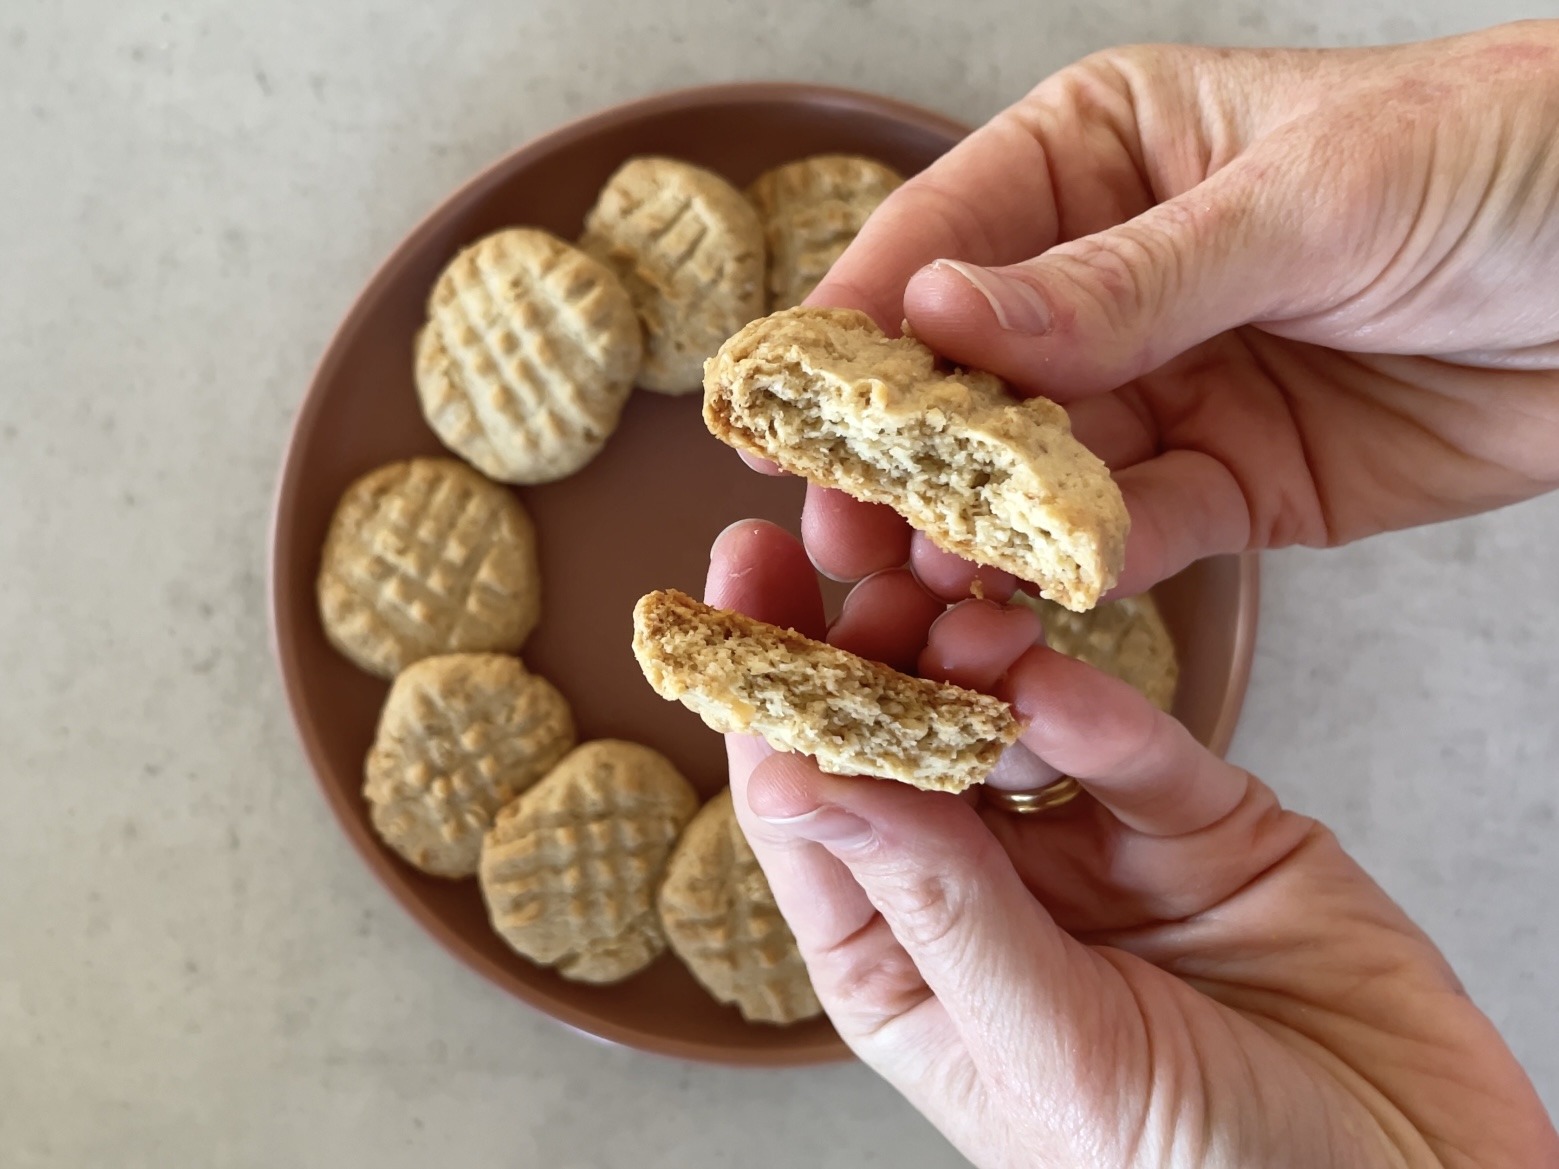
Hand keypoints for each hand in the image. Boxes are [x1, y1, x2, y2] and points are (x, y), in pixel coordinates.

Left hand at [707, 521, 1557, 1167]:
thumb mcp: (1055, 1058)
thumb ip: (941, 910)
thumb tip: (792, 779)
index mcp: (910, 976)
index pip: (813, 826)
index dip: (768, 714)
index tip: (735, 604)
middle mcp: (985, 901)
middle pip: (897, 752)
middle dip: (865, 653)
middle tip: (850, 559)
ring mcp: (1089, 851)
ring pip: (1010, 724)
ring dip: (977, 658)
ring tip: (956, 606)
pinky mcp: (1196, 820)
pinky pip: (1133, 741)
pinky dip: (1096, 703)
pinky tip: (1054, 667)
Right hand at [791, 21, 1558, 598]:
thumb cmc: (1502, 162)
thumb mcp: (1305, 200)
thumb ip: (1119, 281)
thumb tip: (937, 318)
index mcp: (1097, 158)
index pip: (940, 240)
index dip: (853, 330)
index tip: (779, 413)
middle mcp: (1104, 280)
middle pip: (967, 377)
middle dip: (900, 457)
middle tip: (840, 533)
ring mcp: (1160, 388)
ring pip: (1035, 472)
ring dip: (980, 532)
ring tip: (924, 587)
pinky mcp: (1224, 485)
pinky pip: (1132, 534)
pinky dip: (1085, 569)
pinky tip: (1042, 596)